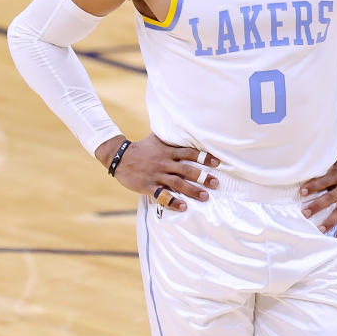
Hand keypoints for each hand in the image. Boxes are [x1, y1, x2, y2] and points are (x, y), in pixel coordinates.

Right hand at [96, 134, 219, 211]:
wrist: (119, 157)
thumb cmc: (142, 148)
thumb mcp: (157, 140)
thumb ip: (171, 139)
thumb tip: (186, 128)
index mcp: (168, 151)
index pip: (189, 153)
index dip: (204, 157)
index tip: (217, 163)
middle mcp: (164, 163)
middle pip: (186, 170)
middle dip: (202, 177)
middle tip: (216, 183)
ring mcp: (156, 175)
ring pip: (177, 183)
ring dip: (192, 190)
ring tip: (205, 197)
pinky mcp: (148, 186)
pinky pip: (162, 195)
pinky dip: (173, 201)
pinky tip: (183, 207)